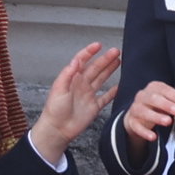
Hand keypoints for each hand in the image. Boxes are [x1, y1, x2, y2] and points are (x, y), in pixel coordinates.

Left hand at [28, 43, 121, 161]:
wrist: (57, 129)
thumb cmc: (54, 109)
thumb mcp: (59, 89)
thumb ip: (68, 74)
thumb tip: (76, 60)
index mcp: (72, 78)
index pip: (82, 61)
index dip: (90, 52)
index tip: (98, 45)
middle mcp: (81, 84)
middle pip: (96, 68)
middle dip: (105, 59)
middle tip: (116, 51)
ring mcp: (88, 95)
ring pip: (101, 79)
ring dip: (109, 70)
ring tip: (119, 61)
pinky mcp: (94, 107)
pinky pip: (105, 97)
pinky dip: (112, 92)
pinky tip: (119, 86)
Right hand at [122, 80, 174, 156]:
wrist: (138, 115)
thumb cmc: (159, 105)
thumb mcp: (171, 101)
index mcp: (153, 88)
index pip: (164, 89)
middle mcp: (142, 96)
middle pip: (152, 98)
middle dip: (166, 104)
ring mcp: (135, 109)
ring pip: (143, 111)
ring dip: (155, 116)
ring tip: (168, 121)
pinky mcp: (132, 122)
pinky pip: (136, 126)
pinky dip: (144, 132)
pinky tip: (153, 137)